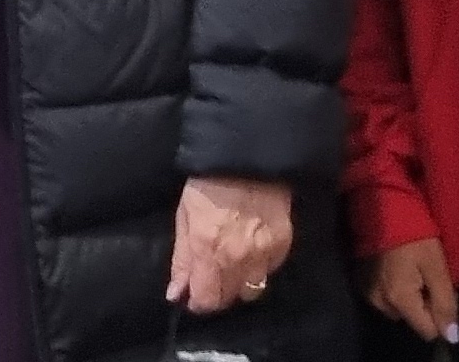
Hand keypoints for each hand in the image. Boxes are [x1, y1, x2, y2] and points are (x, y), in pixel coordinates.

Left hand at [168, 175, 292, 315]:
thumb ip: (182, 259)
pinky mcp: (283, 245)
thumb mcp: (185, 217)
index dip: (198, 301)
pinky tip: (252, 249)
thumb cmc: (208, 184)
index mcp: (208, 250)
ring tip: (232, 265)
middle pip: (229, 298)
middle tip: (212, 275)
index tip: (194, 294)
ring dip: (239, 283)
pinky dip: (260, 267)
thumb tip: (176, 294)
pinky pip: (270, 271)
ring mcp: (263, 253)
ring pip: (252, 290)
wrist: (247, 158)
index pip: (206, 300)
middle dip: (217, 292)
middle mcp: (237, 258)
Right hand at [365, 238, 458, 342]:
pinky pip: (385, 299)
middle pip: (412, 320)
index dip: (439, 316)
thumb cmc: (415, 234)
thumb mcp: (437, 267)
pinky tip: (397, 270)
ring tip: (412, 271)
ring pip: (398, 310)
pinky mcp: (360, 283)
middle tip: (427, 277)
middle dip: (423, 306)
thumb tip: (451, 337)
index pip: (427, 331)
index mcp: (399, 299)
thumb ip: (445, 303)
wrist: (382, 205)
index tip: (440, 291)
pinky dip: (395, 290)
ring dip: (408, 299)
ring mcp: (367, 293)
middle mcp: (379, 302)